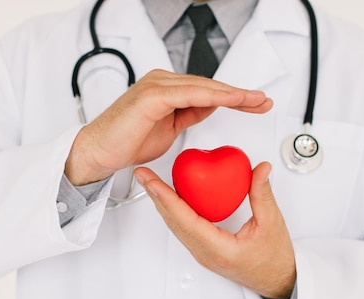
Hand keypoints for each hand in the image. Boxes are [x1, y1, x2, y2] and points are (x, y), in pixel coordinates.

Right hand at [65, 69, 272, 184]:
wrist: (100, 152)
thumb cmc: (128, 142)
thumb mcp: (170, 128)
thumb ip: (189, 114)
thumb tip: (208, 107)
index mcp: (167, 89)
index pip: (207, 91)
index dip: (234, 97)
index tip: (255, 104)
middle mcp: (163, 82)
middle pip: (209, 86)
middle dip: (240, 94)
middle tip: (264, 101)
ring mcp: (157, 86)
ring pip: (204, 87)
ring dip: (233, 94)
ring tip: (255, 101)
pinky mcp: (153, 95)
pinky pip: (190, 94)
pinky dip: (214, 97)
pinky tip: (232, 100)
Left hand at [134, 162, 295, 298]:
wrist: (277, 281)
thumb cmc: (274, 260)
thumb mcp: (272, 223)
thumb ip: (262, 194)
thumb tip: (259, 169)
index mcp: (219, 249)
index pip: (186, 220)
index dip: (167, 198)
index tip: (153, 181)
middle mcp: (206, 253)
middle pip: (174, 222)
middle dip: (156, 196)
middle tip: (144, 176)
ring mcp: (203, 254)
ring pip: (176, 227)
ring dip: (162, 204)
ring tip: (151, 184)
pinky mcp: (204, 251)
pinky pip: (183, 229)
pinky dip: (173, 212)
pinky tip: (170, 199)